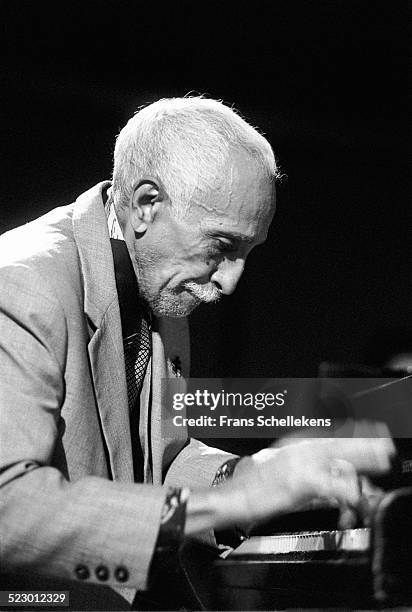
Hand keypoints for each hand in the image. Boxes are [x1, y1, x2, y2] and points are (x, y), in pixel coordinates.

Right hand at [223, 428, 393, 527]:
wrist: (232, 495)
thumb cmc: (257, 487)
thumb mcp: (287, 474)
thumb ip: (312, 473)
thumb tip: (338, 479)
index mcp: (296, 444)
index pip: (331, 434)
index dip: (355, 432)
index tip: (375, 431)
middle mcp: (299, 449)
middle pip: (339, 442)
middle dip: (365, 444)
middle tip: (386, 445)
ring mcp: (299, 463)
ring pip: (338, 459)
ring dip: (361, 462)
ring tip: (381, 461)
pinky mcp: (298, 481)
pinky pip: (329, 485)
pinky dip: (345, 490)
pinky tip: (355, 493)